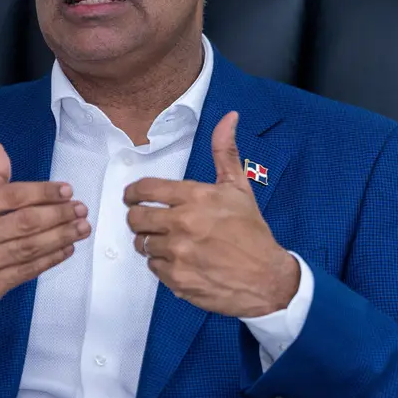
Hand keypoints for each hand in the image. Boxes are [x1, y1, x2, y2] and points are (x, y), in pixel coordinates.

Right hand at [0, 143, 90, 328]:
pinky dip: (50, 259)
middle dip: (58, 214)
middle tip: (80, 208)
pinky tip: (66, 249)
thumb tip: (1, 150)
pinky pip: (27, 271)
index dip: (42, 192)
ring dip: (61, 236)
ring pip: (30, 246)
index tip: (66, 190)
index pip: (10, 195)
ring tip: (81, 227)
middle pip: (25, 221)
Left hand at [123, 112, 298, 317]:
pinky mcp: (176, 279)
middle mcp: (183, 224)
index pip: (145, 189)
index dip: (133, 193)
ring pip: (142, 243)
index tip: (132, 197)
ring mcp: (178, 253)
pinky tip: (180, 261)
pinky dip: (162, 264)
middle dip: (138, 218)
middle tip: (148, 220)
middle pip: (135, 218)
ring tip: (169, 242)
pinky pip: (153, 266)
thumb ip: (225, 152)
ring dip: (151, 242)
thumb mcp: (239, 188)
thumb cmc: (252, 232)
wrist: (266, 279)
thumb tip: (229, 117)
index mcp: (196, 197)